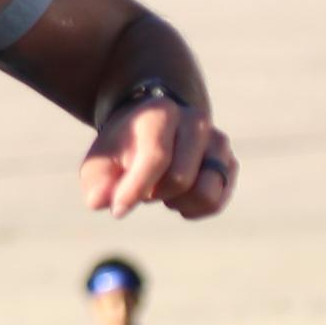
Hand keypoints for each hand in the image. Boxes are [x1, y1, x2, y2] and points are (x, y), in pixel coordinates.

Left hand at [78, 95, 238, 222]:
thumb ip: (96, 181)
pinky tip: (177, 197)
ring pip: (206, 193)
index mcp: (161, 114)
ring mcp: (217, 142)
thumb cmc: (123, 147)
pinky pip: (215, 202)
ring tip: (161, 190)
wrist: (153, 126)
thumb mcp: (101, 159)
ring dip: (178, 202)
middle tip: (142, 185)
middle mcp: (196, 122)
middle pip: (180, 180)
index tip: (118, 210)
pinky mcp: (229, 163)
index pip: (156, 157)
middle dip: (154, 193)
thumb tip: (99, 202)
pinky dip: (193, 208)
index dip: (136, 189)